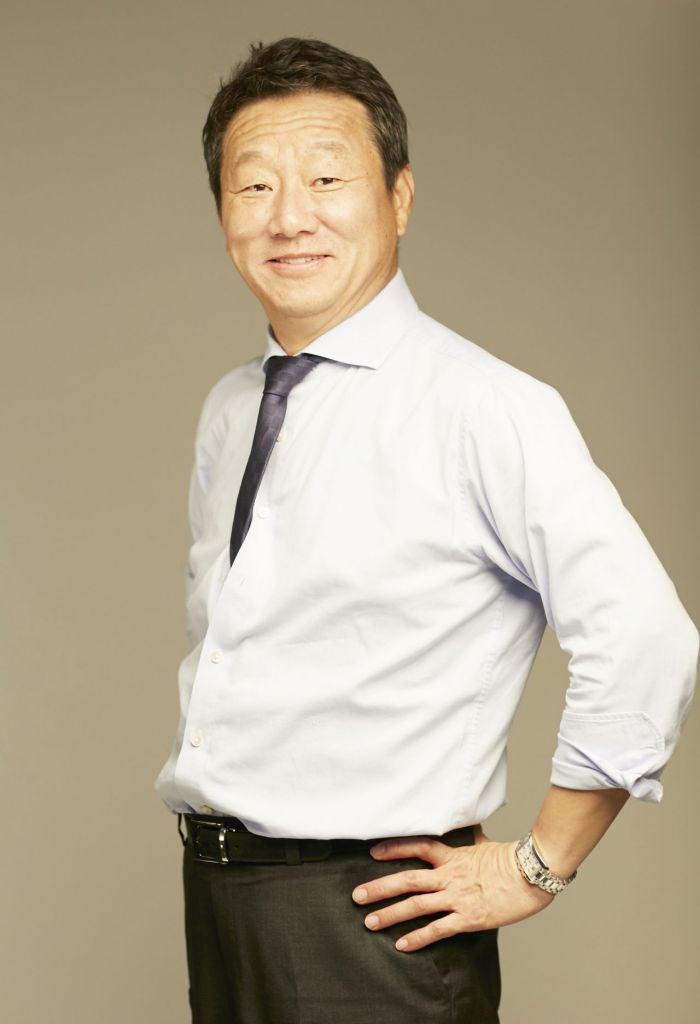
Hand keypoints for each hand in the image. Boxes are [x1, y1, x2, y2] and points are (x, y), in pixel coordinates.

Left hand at [351, 825, 554, 951]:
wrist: (532, 875)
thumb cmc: (512, 859)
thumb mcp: (486, 845)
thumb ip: (472, 839)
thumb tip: (471, 827)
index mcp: (453, 856)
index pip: (417, 847)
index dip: (394, 849)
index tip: (373, 853)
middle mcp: (449, 876)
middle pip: (407, 880)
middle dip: (380, 888)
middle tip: (357, 896)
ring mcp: (457, 897)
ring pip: (416, 905)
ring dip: (391, 914)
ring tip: (370, 922)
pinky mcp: (468, 918)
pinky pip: (438, 929)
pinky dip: (418, 937)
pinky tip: (402, 944)